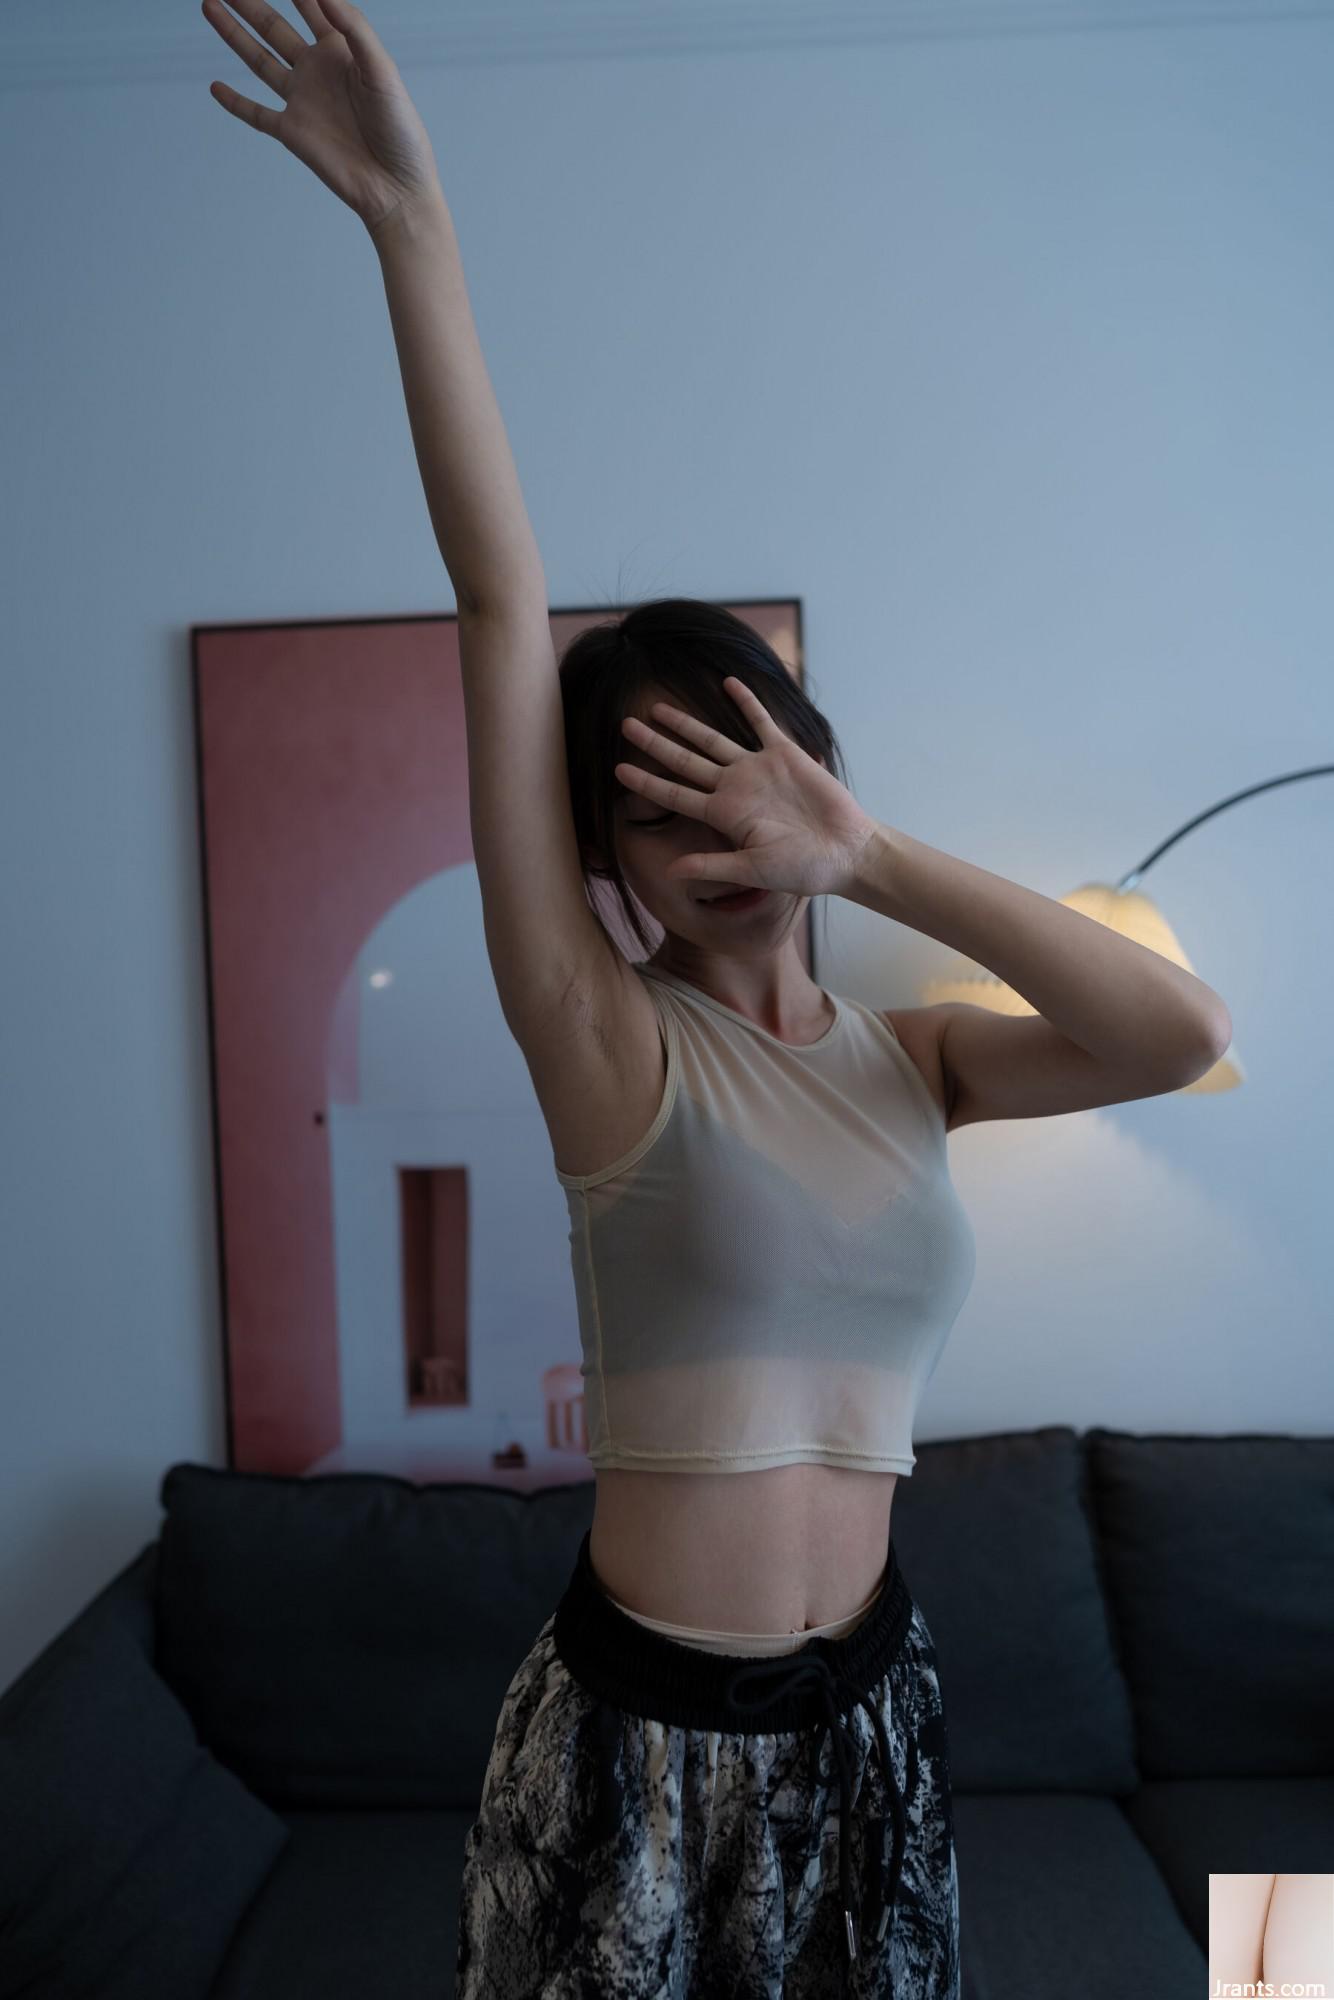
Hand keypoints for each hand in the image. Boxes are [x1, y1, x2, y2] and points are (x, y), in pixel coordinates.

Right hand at [204, 0, 443, 234]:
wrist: (395, 187)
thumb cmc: (400, 129)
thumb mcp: (381, 71)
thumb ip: (354, 29)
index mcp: (341, 51)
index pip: (310, 5)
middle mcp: (317, 71)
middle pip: (274, 27)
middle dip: (250, 3)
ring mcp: (302, 101)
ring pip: (259, 60)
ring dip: (234, 35)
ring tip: (209, 5)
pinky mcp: (292, 133)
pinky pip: (256, 114)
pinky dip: (235, 102)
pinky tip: (215, 87)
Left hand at [616, 678, 880, 900]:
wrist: (845, 852)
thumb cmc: (802, 868)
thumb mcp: (754, 870)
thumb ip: (713, 866)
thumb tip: (670, 873)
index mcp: (723, 815)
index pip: (675, 794)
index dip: (646, 783)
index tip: (618, 771)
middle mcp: (734, 788)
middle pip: (684, 761)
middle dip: (654, 744)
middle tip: (625, 726)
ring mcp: (758, 769)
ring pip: (713, 739)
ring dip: (687, 723)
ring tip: (658, 707)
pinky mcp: (785, 755)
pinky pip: (761, 722)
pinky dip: (746, 702)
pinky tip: (728, 683)